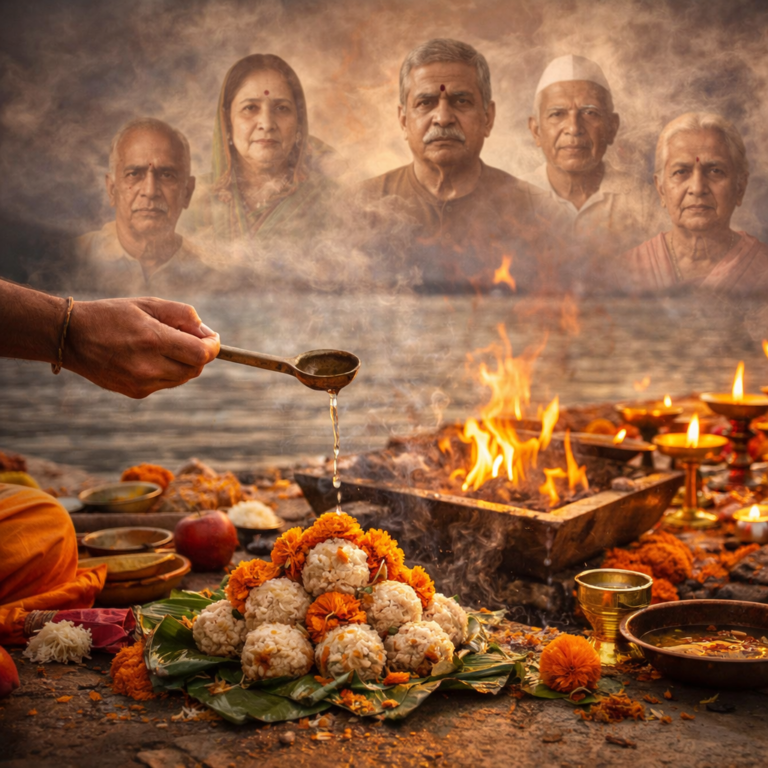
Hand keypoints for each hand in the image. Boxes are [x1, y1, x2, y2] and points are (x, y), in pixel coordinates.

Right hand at [64, 297, 219, 397]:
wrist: (72, 337)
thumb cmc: (113, 315)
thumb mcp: (149, 304)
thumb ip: (183, 316)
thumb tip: (207, 333)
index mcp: (153, 340)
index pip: (201, 354)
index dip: (213, 346)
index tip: (213, 338)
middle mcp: (149, 366)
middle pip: (196, 368)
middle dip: (199, 353)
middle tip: (188, 336)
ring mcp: (142, 383)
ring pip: (183, 378)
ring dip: (184, 362)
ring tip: (164, 344)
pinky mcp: (136, 393)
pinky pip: (166, 383)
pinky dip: (168, 371)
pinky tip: (149, 356)